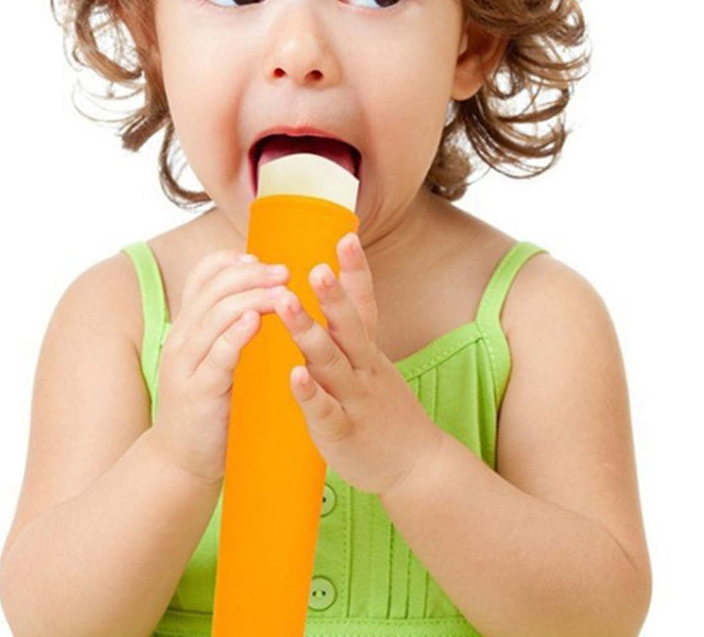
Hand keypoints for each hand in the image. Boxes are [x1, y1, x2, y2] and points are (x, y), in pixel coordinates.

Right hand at [151, 250, 290, 485]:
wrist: (180, 463)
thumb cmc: (208, 406)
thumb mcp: (212, 359)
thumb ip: (229, 329)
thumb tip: (262, 299)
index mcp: (188, 326)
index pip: (202, 276)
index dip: (232, 261)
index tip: (261, 258)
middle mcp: (182, 338)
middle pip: (214, 289)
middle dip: (252, 274)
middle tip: (286, 271)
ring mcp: (187, 364)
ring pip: (217, 315)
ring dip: (252, 298)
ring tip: (283, 290)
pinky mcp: (199, 392)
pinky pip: (216, 355)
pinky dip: (235, 334)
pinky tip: (255, 322)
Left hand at [274, 232, 444, 496]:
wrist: (417, 467)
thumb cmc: (385, 411)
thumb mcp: (372, 364)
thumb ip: (347, 335)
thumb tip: (326, 295)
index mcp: (368, 352)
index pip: (364, 304)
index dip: (356, 272)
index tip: (346, 236)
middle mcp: (364, 369)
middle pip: (348, 326)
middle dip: (332, 295)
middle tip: (313, 266)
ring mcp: (355, 400)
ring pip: (331, 362)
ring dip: (308, 332)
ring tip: (287, 304)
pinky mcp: (342, 432)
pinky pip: (324, 410)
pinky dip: (309, 393)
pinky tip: (292, 376)